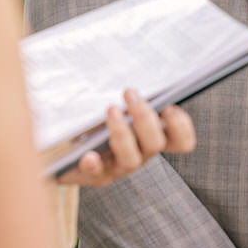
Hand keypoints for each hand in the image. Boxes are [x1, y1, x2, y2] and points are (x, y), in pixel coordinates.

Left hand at [57, 90, 196, 187]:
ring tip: (111, 110)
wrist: (66, 143)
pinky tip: (88, 155)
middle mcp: (140, 154)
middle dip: (145, 117)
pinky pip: (96, 173)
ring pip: (131, 160)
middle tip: (130, 92)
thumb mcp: (116, 103)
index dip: (180, 127)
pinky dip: (94, 164)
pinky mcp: (94, 174)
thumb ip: (130, 94)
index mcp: (152, 136)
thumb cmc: (97, 116)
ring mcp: (118, 166)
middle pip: (156, 144)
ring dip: (123, 134)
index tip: (168, 106)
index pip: (181, 141)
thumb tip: (137, 74)